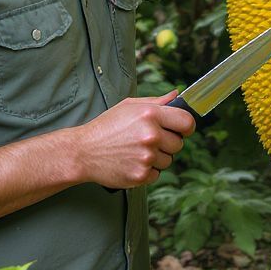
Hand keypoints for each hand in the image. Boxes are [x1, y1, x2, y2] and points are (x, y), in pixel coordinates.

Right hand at [76, 91, 195, 188]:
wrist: (83, 152)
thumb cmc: (106, 127)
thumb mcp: (129, 106)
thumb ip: (157, 101)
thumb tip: (177, 94)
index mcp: (150, 114)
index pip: (187, 122)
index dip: (186, 127)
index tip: (182, 130)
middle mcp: (151, 135)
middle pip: (179, 144)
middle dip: (167, 143)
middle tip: (148, 140)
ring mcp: (146, 157)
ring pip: (168, 160)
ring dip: (157, 158)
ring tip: (136, 151)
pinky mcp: (141, 175)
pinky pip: (157, 174)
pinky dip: (147, 171)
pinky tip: (132, 162)